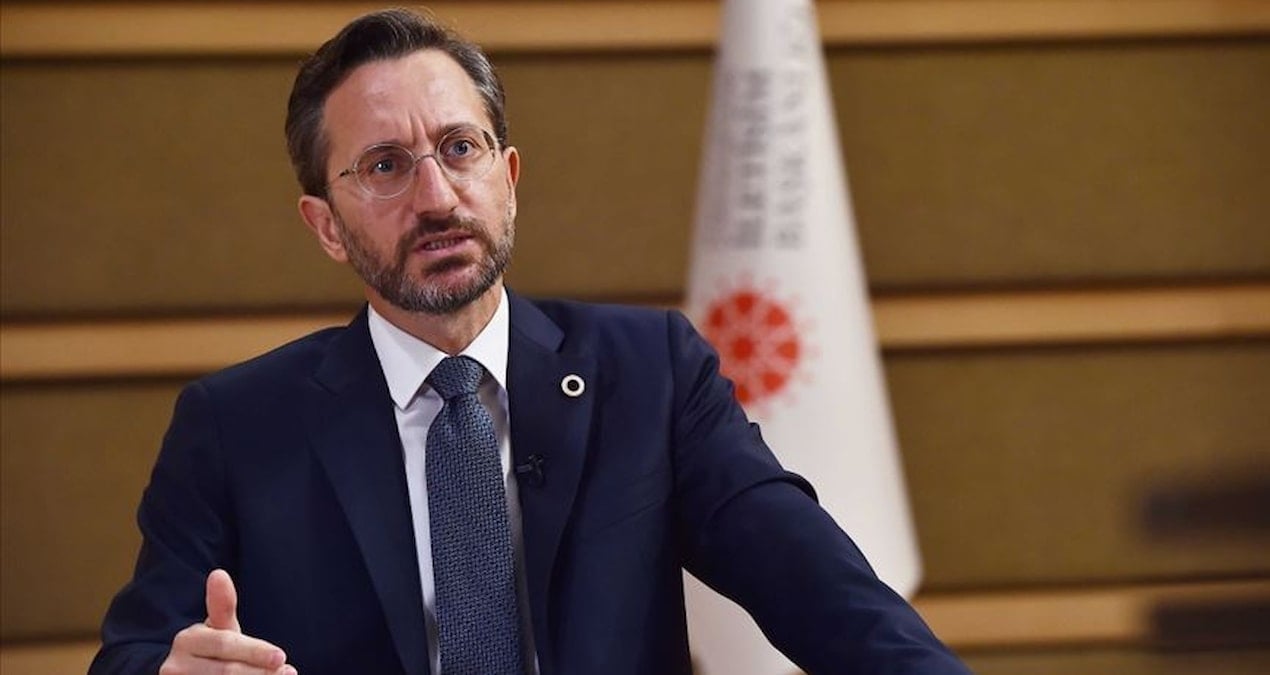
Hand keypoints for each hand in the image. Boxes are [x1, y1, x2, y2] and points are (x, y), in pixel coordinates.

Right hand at [159, 569, 296, 674]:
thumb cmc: (212, 652)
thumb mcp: (218, 629)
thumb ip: (222, 606)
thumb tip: (218, 573)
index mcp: (188, 640)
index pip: (227, 644)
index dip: (255, 652)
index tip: (282, 657)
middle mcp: (174, 666)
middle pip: (227, 671)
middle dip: (261, 672)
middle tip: (288, 671)